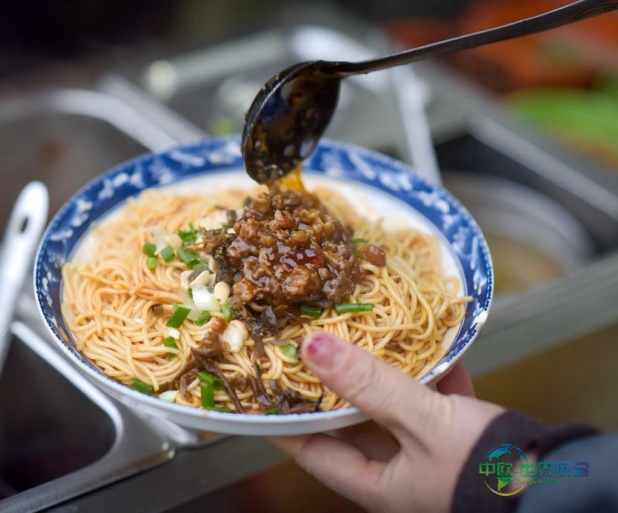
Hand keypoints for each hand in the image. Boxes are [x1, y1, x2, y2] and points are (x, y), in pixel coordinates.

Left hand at [271, 331, 503, 512]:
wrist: (563, 488)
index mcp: (378, 485)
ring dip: (384, 376)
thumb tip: (312, 347)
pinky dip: (433, 375)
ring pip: (394, 409)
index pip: (313, 451)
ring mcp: (432, 457)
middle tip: (311, 348)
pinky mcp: (463, 440)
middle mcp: (399, 474)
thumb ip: (369, 384)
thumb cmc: (487, 471)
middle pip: (352, 426)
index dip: (285, 422)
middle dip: (335, 389)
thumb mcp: (422, 423)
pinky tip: (433, 346)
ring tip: (362, 337)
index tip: (262, 392)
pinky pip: (437, 402)